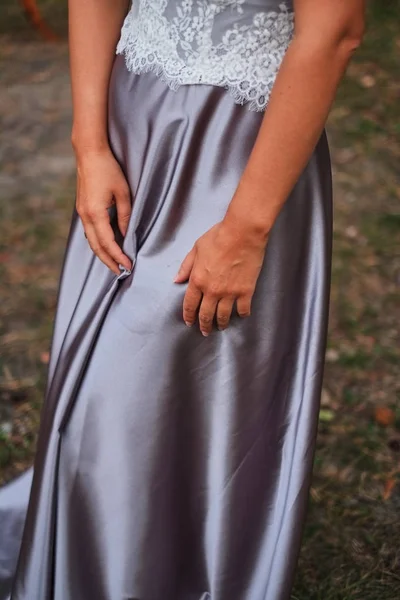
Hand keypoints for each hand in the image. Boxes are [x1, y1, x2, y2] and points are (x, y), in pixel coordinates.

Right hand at [75, 147, 132, 274]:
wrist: (89, 153)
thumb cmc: (108, 169)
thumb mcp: (123, 193)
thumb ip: (125, 216)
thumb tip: (126, 234)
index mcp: (95, 213)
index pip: (108, 243)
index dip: (118, 256)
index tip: (128, 266)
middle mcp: (85, 216)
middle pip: (96, 247)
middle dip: (108, 261)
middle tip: (120, 272)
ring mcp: (82, 212)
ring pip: (90, 241)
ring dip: (102, 254)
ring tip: (114, 263)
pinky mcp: (82, 208)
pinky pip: (89, 232)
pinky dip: (97, 243)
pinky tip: (106, 246)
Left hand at [174, 218, 267, 335]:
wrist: (242, 233)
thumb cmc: (218, 236)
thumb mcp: (196, 248)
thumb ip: (186, 266)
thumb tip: (177, 280)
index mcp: (197, 280)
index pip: (189, 304)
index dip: (188, 315)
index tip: (189, 322)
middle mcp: (211, 291)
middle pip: (206, 314)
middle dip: (204, 325)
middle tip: (205, 331)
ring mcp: (229, 293)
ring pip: (223, 316)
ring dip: (221, 323)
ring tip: (221, 327)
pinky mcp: (245, 291)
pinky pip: (243, 309)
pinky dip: (242, 314)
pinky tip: (241, 315)